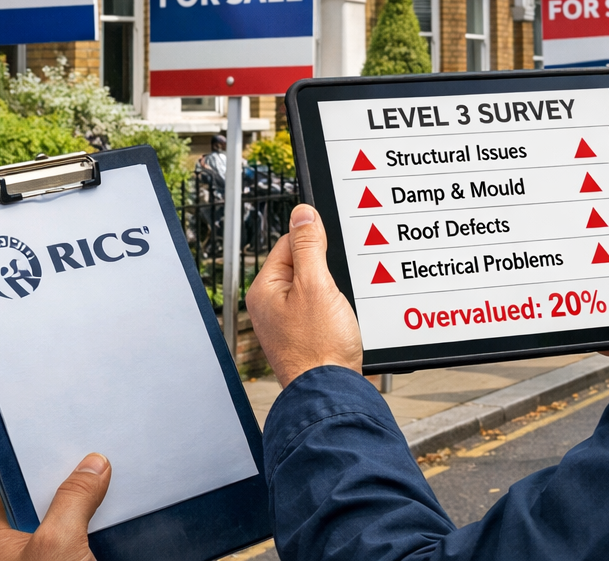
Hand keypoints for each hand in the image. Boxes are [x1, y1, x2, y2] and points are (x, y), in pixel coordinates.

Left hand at [0, 454, 110, 560]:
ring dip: (83, 512)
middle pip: (35, 503)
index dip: (33, 462)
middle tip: (92, 464)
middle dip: (65, 485)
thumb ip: (73, 499)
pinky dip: (91, 536)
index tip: (61, 443)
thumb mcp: (58, 543)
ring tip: (108, 488)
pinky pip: (72, 547)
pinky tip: (112, 525)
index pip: (6, 484)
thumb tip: (92, 465)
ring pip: (57, 526)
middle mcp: (3, 553)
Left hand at [246, 203, 362, 387]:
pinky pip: (322, 308)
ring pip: (316, 287)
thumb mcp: (316, 286)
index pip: (289, 243)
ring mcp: (288, 322)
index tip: (332, 254)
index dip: (315, 244)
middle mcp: (272, 306)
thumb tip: (302, 214)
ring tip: (339, 309)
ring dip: (333, 291)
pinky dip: (336, 309)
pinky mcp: (306, 335)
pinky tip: (343, 320)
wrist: (332, 393)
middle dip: (327, 270)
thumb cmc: (319, 348)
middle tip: (336, 288)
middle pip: (304, 265)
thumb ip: (309, 246)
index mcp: (264, 290)